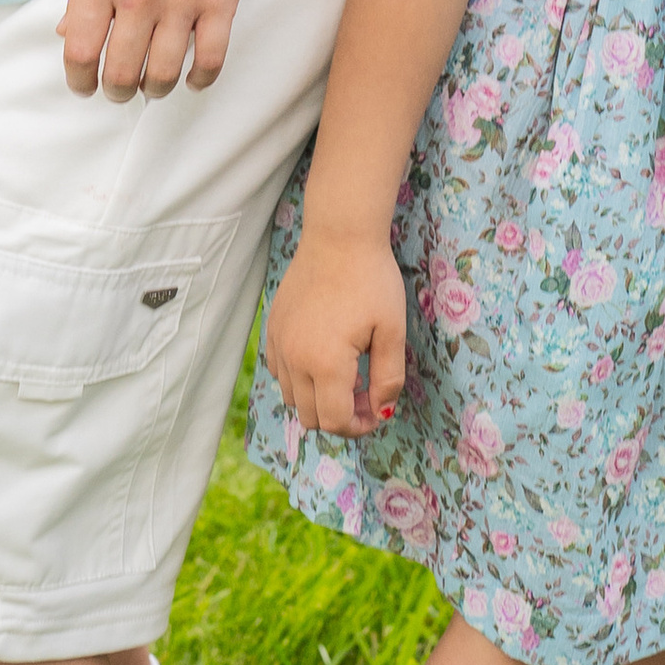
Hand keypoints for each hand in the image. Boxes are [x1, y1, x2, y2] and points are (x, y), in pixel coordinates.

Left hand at [59, 0, 266, 100]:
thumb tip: (67, 33)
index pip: (79, 53)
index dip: (79, 79)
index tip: (85, 86)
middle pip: (120, 74)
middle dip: (118, 91)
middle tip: (121, 91)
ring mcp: (180, 0)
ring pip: (163, 75)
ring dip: (156, 89)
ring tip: (155, 86)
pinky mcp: (221, 0)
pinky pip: (209, 60)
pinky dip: (199, 79)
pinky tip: (193, 78)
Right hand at [264, 218, 408, 438]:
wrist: (339, 237)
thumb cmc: (372, 280)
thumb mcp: (392, 331)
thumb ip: (388, 378)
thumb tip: (381, 411)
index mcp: (326, 364)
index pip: (336, 422)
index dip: (360, 427)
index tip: (377, 411)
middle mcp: (295, 360)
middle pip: (311, 417)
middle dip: (340, 417)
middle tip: (366, 393)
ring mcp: (279, 344)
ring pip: (291, 398)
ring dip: (318, 399)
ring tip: (345, 375)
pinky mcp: (272, 329)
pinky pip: (279, 372)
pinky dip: (298, 378)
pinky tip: (321, 357)